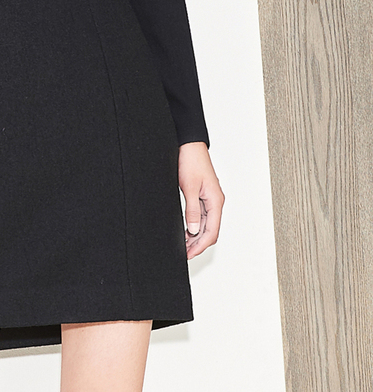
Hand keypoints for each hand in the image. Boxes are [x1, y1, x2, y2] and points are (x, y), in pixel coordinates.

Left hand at [177, 141, 223, 258]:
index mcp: (216, 201)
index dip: (200, 246)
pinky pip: (202, 216)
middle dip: (198, 244)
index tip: (189, 254)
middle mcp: (215, 201)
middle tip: (184, 253)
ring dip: (196, 236)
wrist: (189, 143)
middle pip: (210, 230)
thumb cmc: (191, 160)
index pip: (212, 232)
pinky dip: (195, 225)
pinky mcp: (203, 195)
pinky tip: (186, 230)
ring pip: (206, 224)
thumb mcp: (189, 187)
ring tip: (183, 245)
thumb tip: (194, 230)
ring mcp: (210, 198)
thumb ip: (192, 210)